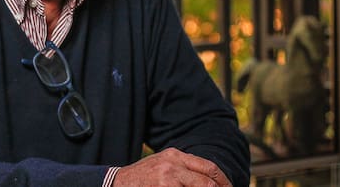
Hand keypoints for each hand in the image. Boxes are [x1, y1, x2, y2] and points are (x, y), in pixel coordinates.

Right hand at [112, 147, 231, 186]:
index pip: (208, 167)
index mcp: (175, 155)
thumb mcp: (162, 164)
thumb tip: (210, 180)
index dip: (223, 181)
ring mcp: (168, 179)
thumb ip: (183, 168)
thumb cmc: (142, 177)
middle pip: (208, 181)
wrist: (117, 183)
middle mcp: (173, 164)